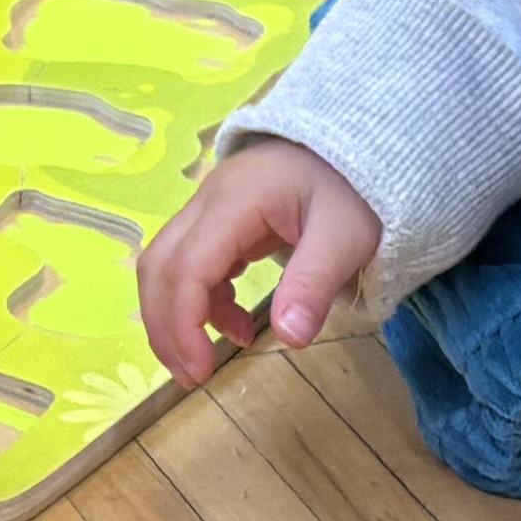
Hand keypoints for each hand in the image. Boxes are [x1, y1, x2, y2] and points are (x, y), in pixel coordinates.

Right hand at [137, 135, 380, 385]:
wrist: (361, 143)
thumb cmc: (355, 188)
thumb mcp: (346, 238)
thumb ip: (313, 285)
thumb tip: (288, 338)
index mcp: (234, 202)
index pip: (187, 268)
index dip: (184, 325)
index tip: (201, 373)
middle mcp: (207, 201)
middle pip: (159, 267)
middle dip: (166, 326)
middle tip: (192, 377)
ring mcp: (209, 208)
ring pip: (165, 265)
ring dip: (175, 316)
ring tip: (205, 361)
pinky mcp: (219, 220)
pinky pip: (190, 263)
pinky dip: (200, 302)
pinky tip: (235, 327)